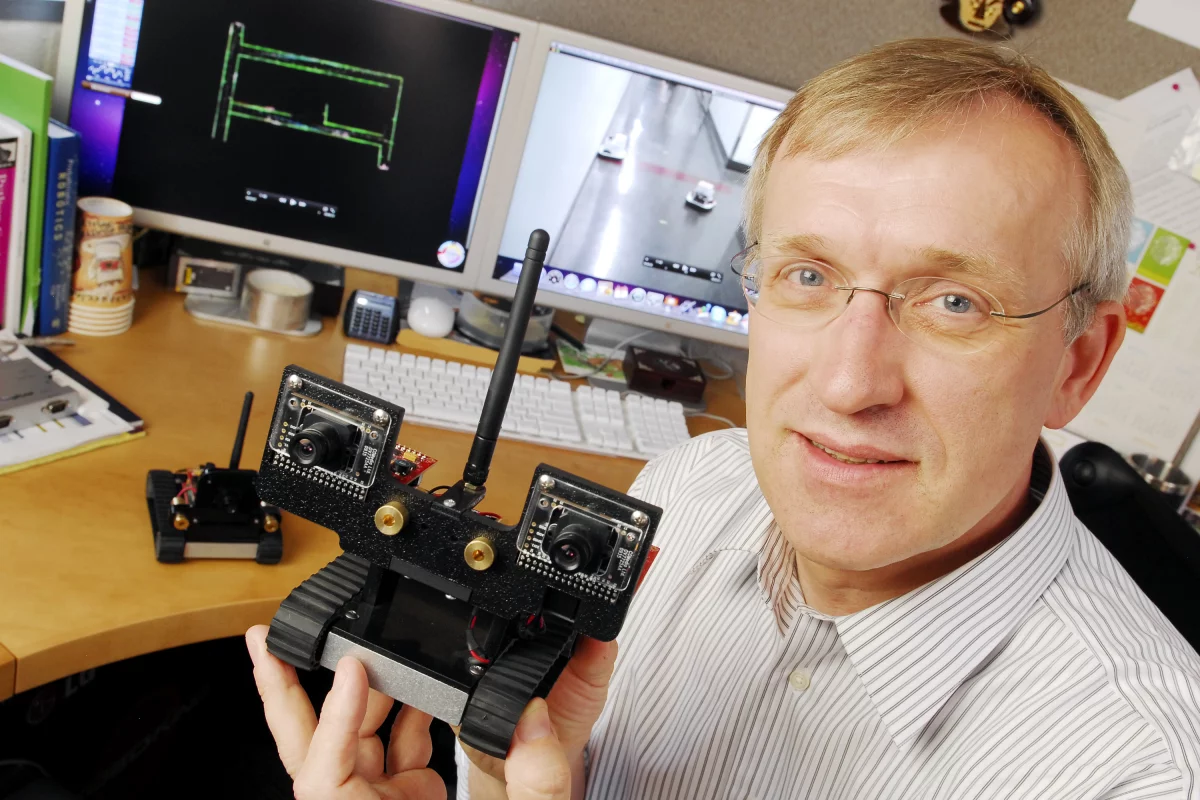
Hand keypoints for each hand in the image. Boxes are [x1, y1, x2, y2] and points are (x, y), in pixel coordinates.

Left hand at [247, 624, 443, 798]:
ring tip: (386, 648)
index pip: (285, 713)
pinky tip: (425, 686)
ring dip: (388, 682)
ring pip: (380, 714)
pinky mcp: (416, 779)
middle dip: (331, 662)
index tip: (265, 637)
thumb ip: (336, 729)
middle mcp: (342, 771)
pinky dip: (425, 707)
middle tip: (326, 625)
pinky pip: (417, 733)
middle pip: (333, 705)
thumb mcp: (326, 784)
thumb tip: (350, 671)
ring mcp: (380, 774)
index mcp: (311, 775)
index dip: (273, 674)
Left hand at [247, 625, 609, 799]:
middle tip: (267, 643)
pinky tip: (421, 682)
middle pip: (307, 752)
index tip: (354, 672)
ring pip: (348, 741)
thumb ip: (536, 786)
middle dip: (283, 696)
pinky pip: (395, 744)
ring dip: (357, 691)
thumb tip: (531, 719)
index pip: (325, 779)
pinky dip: (407, 708)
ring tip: (363, 642)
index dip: (331, 721)